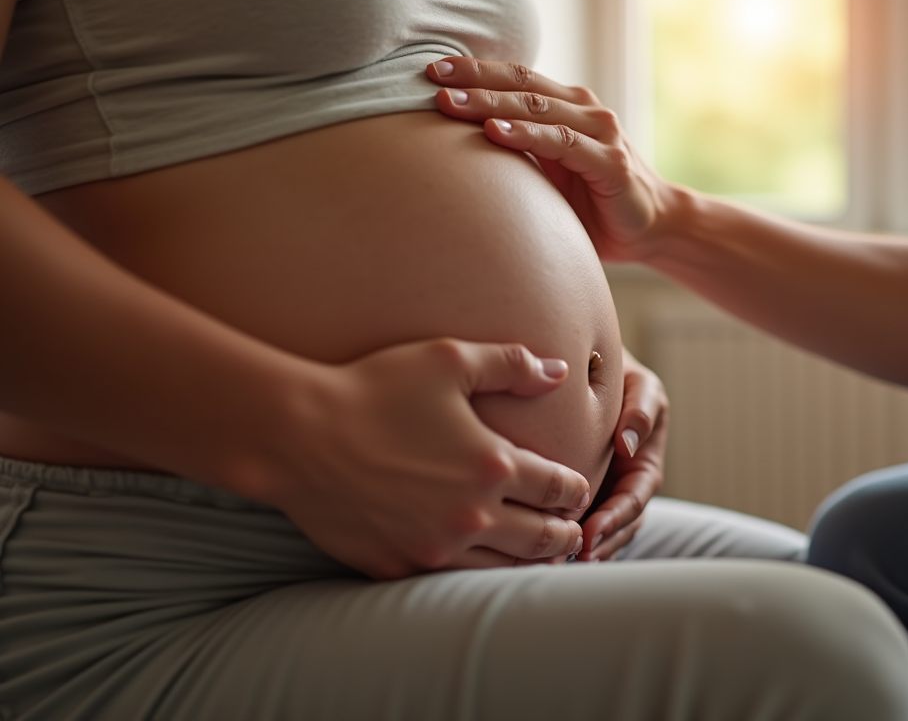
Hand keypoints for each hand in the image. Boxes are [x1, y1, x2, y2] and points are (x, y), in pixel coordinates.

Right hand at [246, 338, 591, 579]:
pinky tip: (482, 567)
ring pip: (505, 569)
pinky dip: (478, 575)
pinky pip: (454, 581)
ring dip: (529, 563)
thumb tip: (559, 371)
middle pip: (544, 538)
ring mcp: (435, 546)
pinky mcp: (399, 566)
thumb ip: (511, 364)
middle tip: (574, 535)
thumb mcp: (447, 359)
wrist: (296, 435)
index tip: (577, 490)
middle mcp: (472, 513)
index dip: (576, 490)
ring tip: (540, 559)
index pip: (561, 488)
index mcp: (493, 464)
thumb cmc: (372, 388)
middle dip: (565, 535)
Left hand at [426, 57, 676, 262]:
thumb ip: (520, 150)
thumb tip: (459, 144)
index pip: (515, 78)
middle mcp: (584, 109)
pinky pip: (561, 142)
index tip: (431, 69)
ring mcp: (600, 132)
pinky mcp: (609, 162)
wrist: (650, 228)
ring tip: (449, 104)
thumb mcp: (549, 170)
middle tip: (430, 79)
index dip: (474, 70)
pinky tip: (494, 132)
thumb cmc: (593, 201)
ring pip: (536, 108)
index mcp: (566, 105)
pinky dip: (526, 135)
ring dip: (489, 104)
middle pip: (520, 84)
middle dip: (472, 80)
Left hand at [576, 349, 667, 560]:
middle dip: (599, 543)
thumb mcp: (642, 386)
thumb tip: (628, 444)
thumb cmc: (621, 377)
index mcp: (645, 466)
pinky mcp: (579, 495)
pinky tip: (538, 548)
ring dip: (581, 548)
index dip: (615, 519)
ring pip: (598, 531)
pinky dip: (563, 537)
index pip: (634, 501)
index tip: (592, 532)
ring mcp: (604, 493)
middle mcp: (626, 486)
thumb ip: (642, 409)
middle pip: (618, 527)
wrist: (593, 369)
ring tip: (555, 561)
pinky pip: (575, 521)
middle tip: (573, 555)